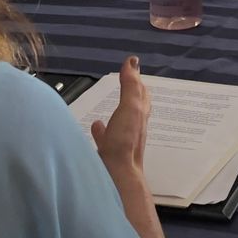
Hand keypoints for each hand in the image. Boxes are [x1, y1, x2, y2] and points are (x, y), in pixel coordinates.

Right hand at [91, 56, 150, 180]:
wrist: (117, 177)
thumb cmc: (125, 142)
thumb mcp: (130, 108)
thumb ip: (130, 86)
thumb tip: (133, 61)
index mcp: (139, 115)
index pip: (141, 93)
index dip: (137, 80)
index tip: (132, 67)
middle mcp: (133, 127)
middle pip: (134, 107)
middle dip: (130, 94)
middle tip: (126, 82)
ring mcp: (122, 141)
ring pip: (121, 122)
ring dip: (117, 111)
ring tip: (111, 106)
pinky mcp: (110, 153)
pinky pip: (106, 138)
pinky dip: (102, 130)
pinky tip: (96, 128)